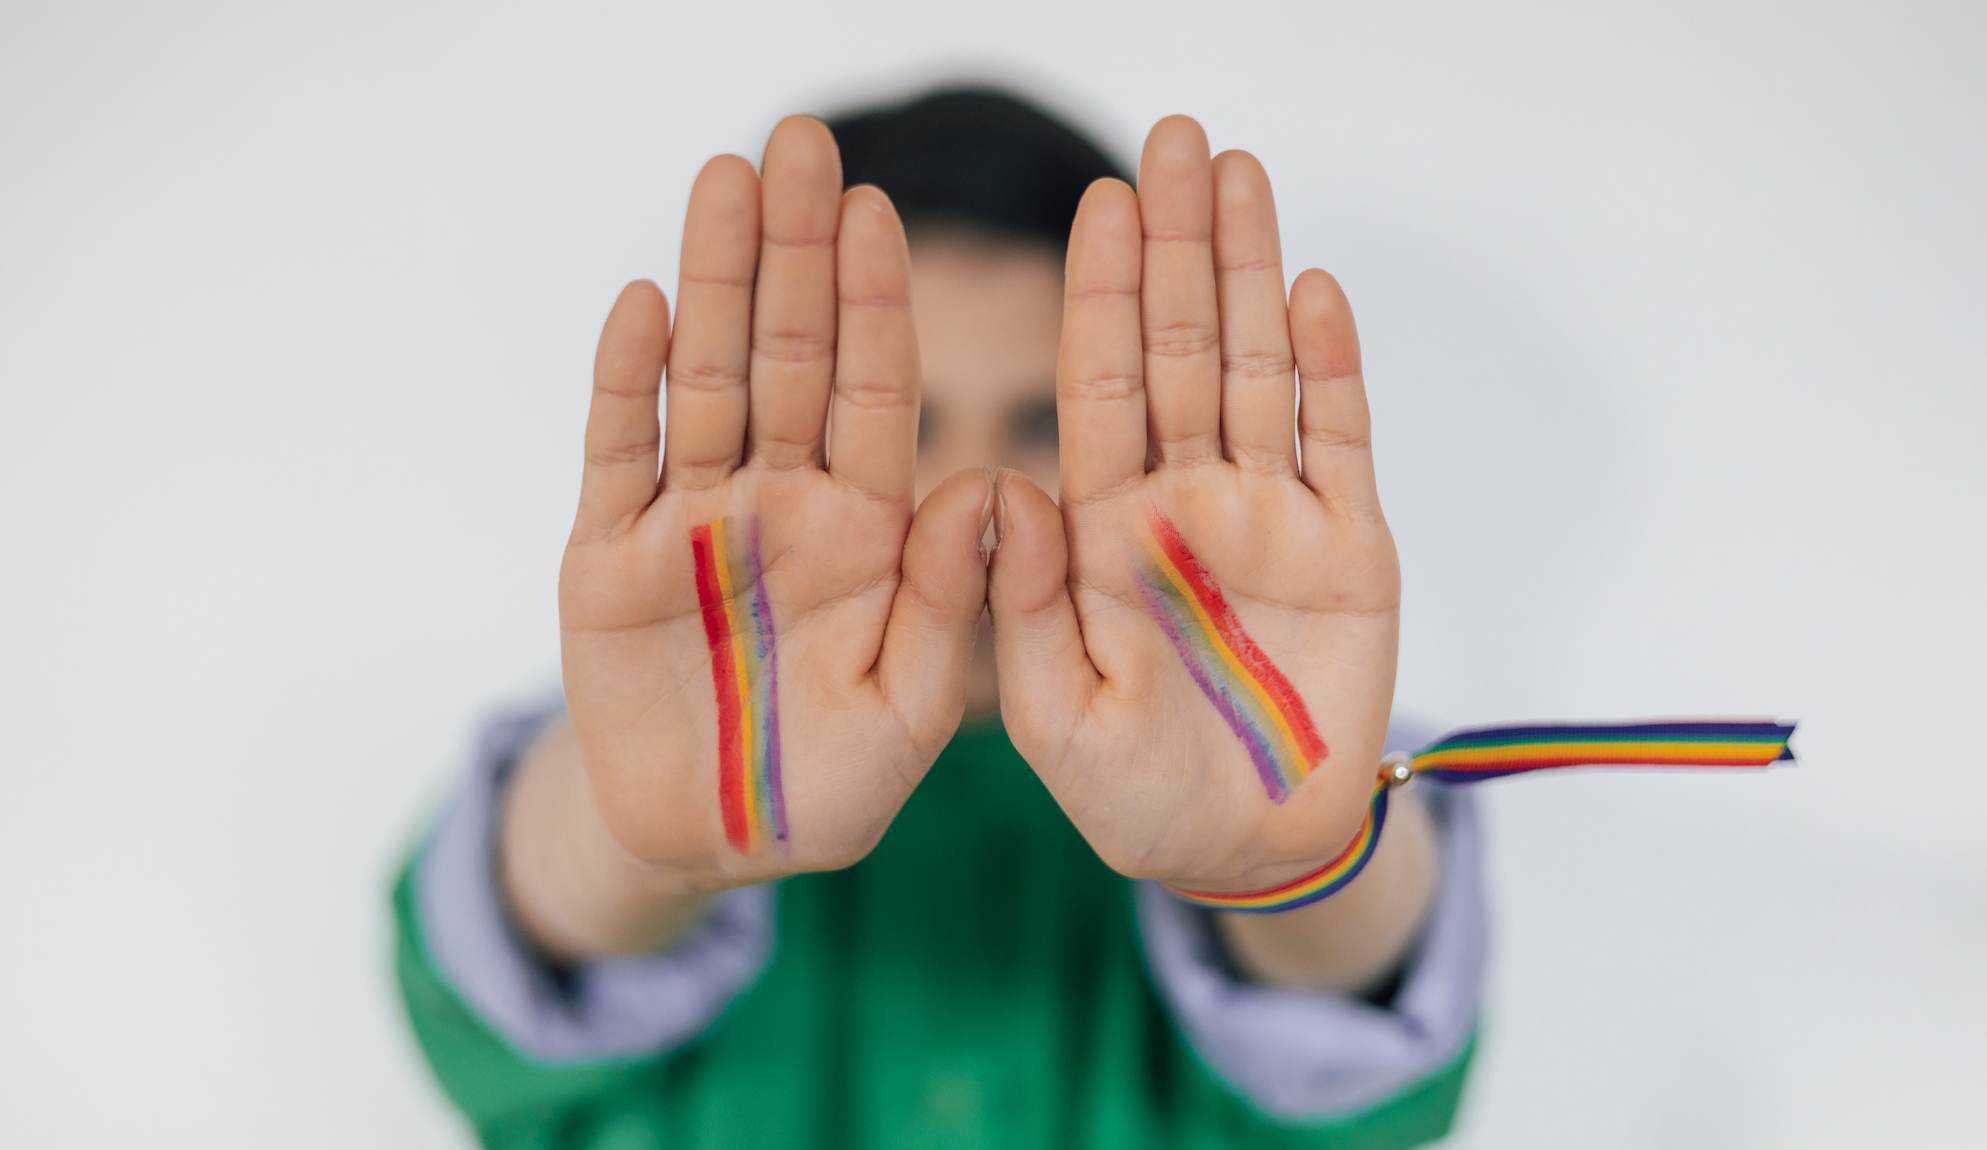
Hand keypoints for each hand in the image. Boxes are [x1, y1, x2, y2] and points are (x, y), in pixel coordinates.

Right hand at [555, 118, 989, 896]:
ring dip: (710, 282)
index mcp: (866, 531)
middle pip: (788, 356)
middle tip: (799, 144)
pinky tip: (641, 304)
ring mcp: (691, 522)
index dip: (875, 306)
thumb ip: (949, 602)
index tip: (880, 213)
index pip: (875, 394)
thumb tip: (998, 487)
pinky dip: (623, 384)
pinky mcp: (607, 558)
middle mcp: (782, 503)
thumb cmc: (827, 786)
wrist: (707, 843)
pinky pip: (616, 455)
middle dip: (793, 254)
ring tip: (722, 180)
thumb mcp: (905, 710)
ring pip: (702, 380)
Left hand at [988, 116, 1399, 893]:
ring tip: (1242, 176)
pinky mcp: (1350, 549)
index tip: (1101, 205)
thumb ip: (1018, 604)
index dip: (1104, 295)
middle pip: (1182, 349)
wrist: (1248, 851)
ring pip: (1261, 371)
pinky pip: (1340, 441)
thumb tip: (992, 487)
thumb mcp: (1056, 715)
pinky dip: (1332, 368)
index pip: (1100, 386)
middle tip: (1178, 140)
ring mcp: (1269, 517)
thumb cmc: (1136, 796)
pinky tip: (1314, 290)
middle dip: (1180, 248)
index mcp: (1103, 529)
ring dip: (1252, 274)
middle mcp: (1183, 501)